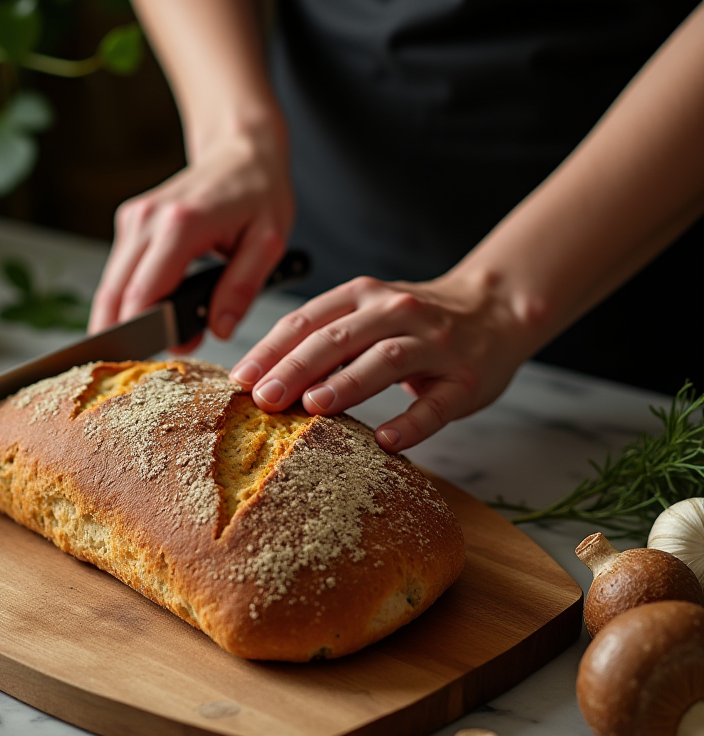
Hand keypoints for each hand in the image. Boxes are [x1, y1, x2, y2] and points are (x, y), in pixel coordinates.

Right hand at [89, 124, 294, 342]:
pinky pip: (120, 272)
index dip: (145, 333)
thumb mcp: (268, 242)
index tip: (157, 360)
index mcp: (181, 224)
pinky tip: (152, 312)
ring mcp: (134, 219)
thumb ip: (242, 288)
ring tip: (156, 340)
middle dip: (126, 335)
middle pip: (115, 293)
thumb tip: (219, 329)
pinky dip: (129, 297)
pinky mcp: (130, 223)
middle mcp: (147, 219)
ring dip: (125, 318)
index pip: (144, 292)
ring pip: (111, 285)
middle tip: (146, 364)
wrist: (241, 151)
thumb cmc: (259, 193)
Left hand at [229, 272, 534, 451]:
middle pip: (339, 338)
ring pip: (386, 360)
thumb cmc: (415, 321)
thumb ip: (322, 336)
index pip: (308, 320)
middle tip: (265, 398)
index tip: (241, 379)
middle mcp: (397, 312)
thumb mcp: (367, 312)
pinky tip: (386, 439)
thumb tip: (260, 376)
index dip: (271, 349)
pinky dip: (411, 421)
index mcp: (363, 295)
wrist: (495, 309)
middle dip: (297, 368)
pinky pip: (436, 402)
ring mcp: (434, 344)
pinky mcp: (464, 378)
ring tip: (314, 407)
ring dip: (347, 383)